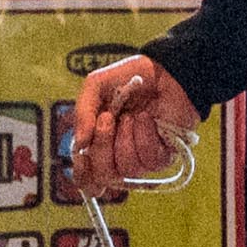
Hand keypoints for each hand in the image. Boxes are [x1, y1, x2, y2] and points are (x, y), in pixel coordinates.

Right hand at [61, 55, 198, 200]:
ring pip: (127, 169)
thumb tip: (80, 144)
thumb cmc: (133, 77)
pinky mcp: (163, 156)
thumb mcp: (97, 85)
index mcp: (99, 140)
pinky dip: (145, 135)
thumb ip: (83, 111)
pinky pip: (149, 159)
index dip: (83, 173)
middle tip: (107, 118)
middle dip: (102, 147)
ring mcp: (141, 157)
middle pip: (104, 175)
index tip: (82, 158)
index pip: (87, 172)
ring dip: (126, 139)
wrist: (166, 71)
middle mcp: (119, 154)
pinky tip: (148, 119)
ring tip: (132, 116)